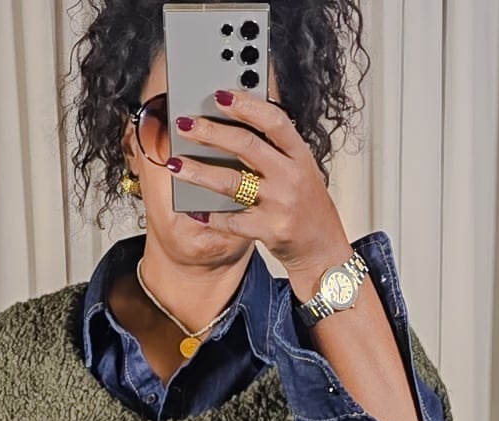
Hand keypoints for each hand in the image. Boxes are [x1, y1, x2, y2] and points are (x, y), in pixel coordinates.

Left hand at [169, 89, 348, 286]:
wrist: (322, 248)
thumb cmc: (306, 205)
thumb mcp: (300, 169)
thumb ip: (275, 147)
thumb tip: (234, 122)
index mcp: (300, 155)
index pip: (273, 120)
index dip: (246, 105)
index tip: (219, 95)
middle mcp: (291, 176)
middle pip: (246, 145)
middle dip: (210, 132)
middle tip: (185, 125)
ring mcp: (280, 204)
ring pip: (232, 182)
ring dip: (199, 171)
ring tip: (176, 164)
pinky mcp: (270, 230)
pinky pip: (231, 220)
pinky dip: (211, 215)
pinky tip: (196, 208)